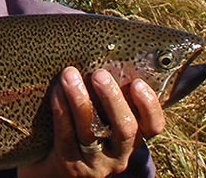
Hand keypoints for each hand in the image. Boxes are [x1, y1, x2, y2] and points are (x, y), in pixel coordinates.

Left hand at [18, 67, 165, 177]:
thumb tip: (119, 40)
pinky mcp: (69, 165)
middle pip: (124, 129)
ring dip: (80, 100)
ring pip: (91, 131)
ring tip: (69, 74)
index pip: (154, 126)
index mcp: (133, 137)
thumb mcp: (102, 112)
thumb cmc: (82, 125)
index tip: (138, 84)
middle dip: (112, 99)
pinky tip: (56, 92)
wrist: (51, 166)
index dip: (149, 106)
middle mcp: (119, 154)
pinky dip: (61, 111)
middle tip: (99, 74)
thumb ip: (113, 88)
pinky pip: (66, 135)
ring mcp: (94, 163)